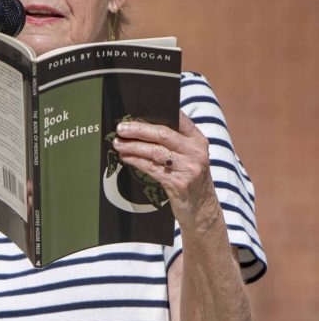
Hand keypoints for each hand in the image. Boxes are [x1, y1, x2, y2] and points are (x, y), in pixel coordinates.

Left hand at [112, 112, 219, 230]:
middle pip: (163, 134)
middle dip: (139, 129)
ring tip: (118, 143)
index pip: (179, 119)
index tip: (138, 110)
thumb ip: (176, 143)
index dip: (158, 113)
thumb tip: (145, 127)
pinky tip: (126, 157)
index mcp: (198, 140)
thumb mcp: (191, 158)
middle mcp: (196, 152)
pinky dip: (136, 161)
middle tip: (121, 128)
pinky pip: (152, 168)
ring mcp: (188, 168)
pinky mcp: (178, 183)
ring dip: (133, 146)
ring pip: (155, 151)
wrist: (202, 210)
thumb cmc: (191, 180)